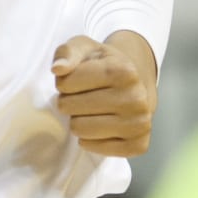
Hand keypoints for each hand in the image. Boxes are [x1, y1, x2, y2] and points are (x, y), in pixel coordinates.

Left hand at [52, 34, 154, 156]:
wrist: (134, 84)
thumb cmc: (102, 65)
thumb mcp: (84, 48)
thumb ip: (67, 52)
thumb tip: (58, 68)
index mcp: (124, 70)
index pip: (66, 83)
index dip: (63, 82)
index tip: (75, 79)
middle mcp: (136, 98)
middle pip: (70, 108)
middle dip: (69, 101)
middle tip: (82, 96)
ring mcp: (140, 123)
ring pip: (80, 130)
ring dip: (77, 120)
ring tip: (88, 110)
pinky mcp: (138, 144)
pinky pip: (96, 149)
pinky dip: (89, 140)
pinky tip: (98, 125)